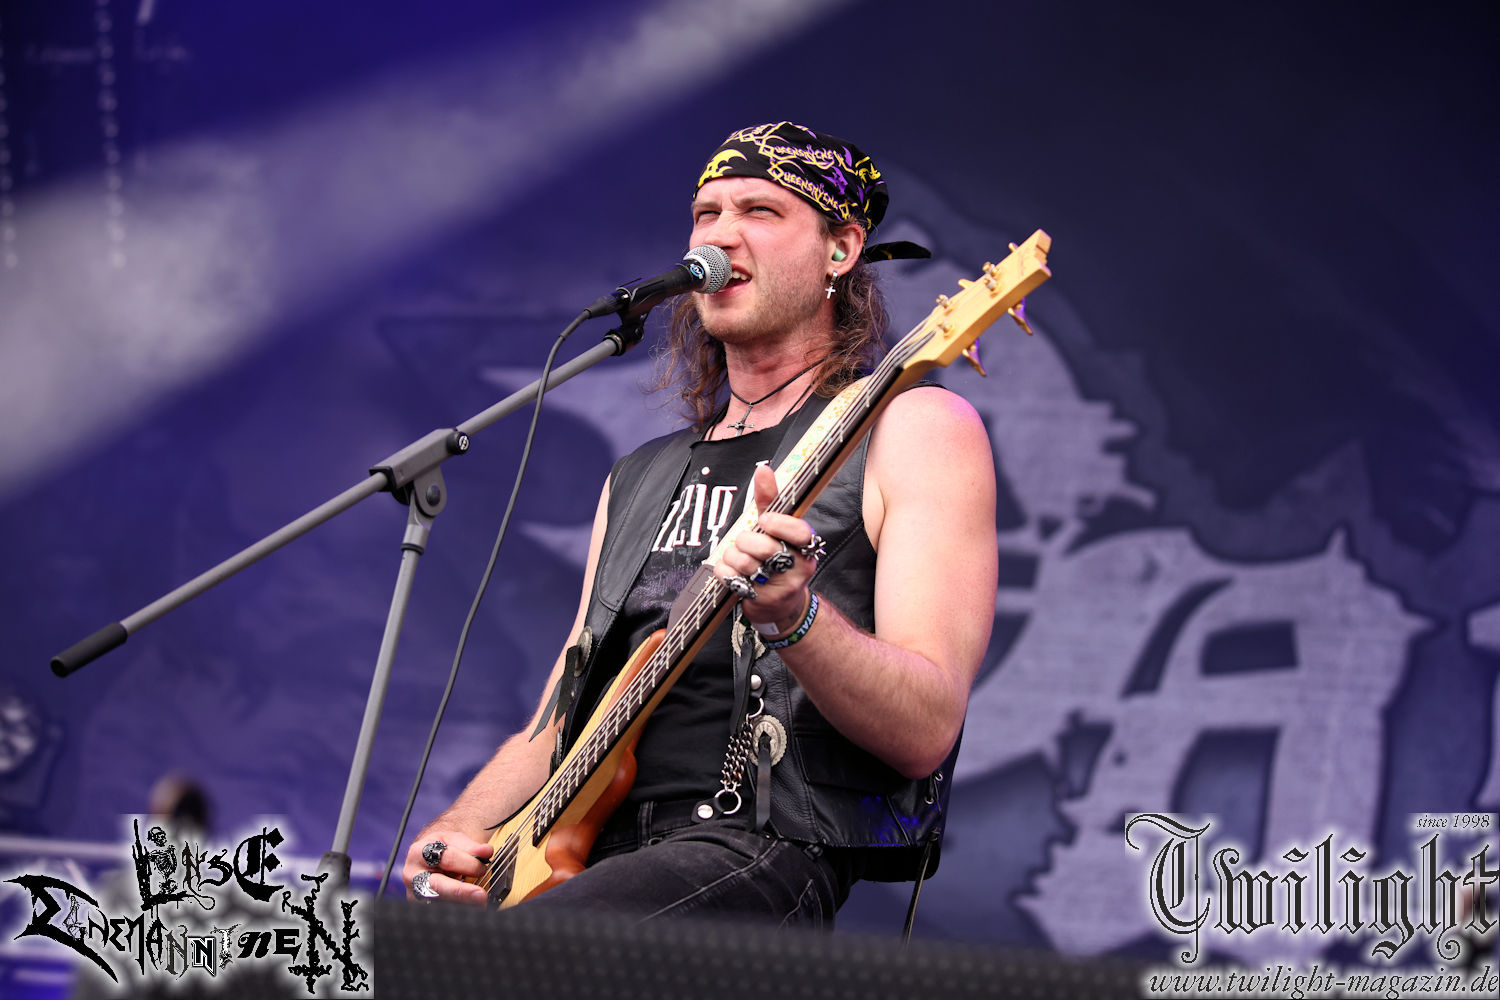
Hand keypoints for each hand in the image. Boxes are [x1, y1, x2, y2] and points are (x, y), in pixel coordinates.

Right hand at [402, 827, 493, 904]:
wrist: (424, 860)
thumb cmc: (440, 849)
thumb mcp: (453, 840)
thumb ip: (471, 846)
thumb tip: (486, 852)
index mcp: (419, 852)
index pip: (447, 859)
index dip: (468, 864)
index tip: (483, 869)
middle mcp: (413, 876)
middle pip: (438, 886)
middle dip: (461, 892)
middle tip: (481, 896)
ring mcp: (415, 895)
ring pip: (439, 903)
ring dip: (462, 904)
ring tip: (479, 904)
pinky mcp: (421, 908)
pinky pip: (440, 911)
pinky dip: (457, 910)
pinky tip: (470, 908)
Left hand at [716, 465, 820, 635]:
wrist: (781, 604)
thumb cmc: (778, 558)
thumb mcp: (777, 529)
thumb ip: (770, 500)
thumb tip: (764, 469)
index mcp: (805, 545)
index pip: (799, 532)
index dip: (779, 524)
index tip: (764, 520)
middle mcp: (798, 566)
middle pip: (764, 547)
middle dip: (746, 541)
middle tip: (746, 542)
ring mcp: (782, 586)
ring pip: (745, 563)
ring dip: (733, 556)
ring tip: (739, 558)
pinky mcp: (763, 600)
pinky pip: (732, 578)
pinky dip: (725, 571)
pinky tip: (733, 571)